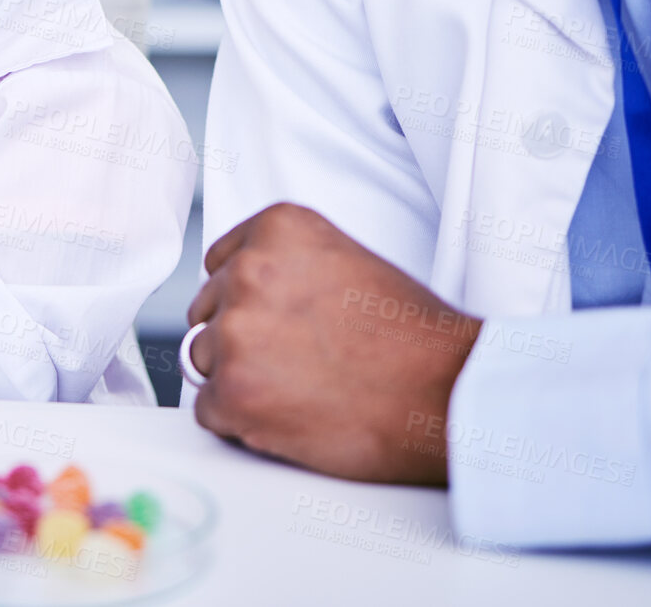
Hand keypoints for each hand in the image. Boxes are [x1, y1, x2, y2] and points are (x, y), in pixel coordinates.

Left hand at [185, 203, 481, 485]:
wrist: (446, 392)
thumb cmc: (409, 336)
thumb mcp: (344, 259)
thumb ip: (285, 263)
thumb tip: (239, 291)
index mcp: (277, 228)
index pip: (220, 263)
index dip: (248, 300)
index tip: (279, 320)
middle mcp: (248, 271)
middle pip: (208, 311)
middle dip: (241, 338)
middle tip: (295, 360)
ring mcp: (236, 332)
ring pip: (204, 359)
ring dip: (239, 379)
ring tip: (300, 388)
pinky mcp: (232, 393)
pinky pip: (207, 408)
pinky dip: (240, 421)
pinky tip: (289, 416)